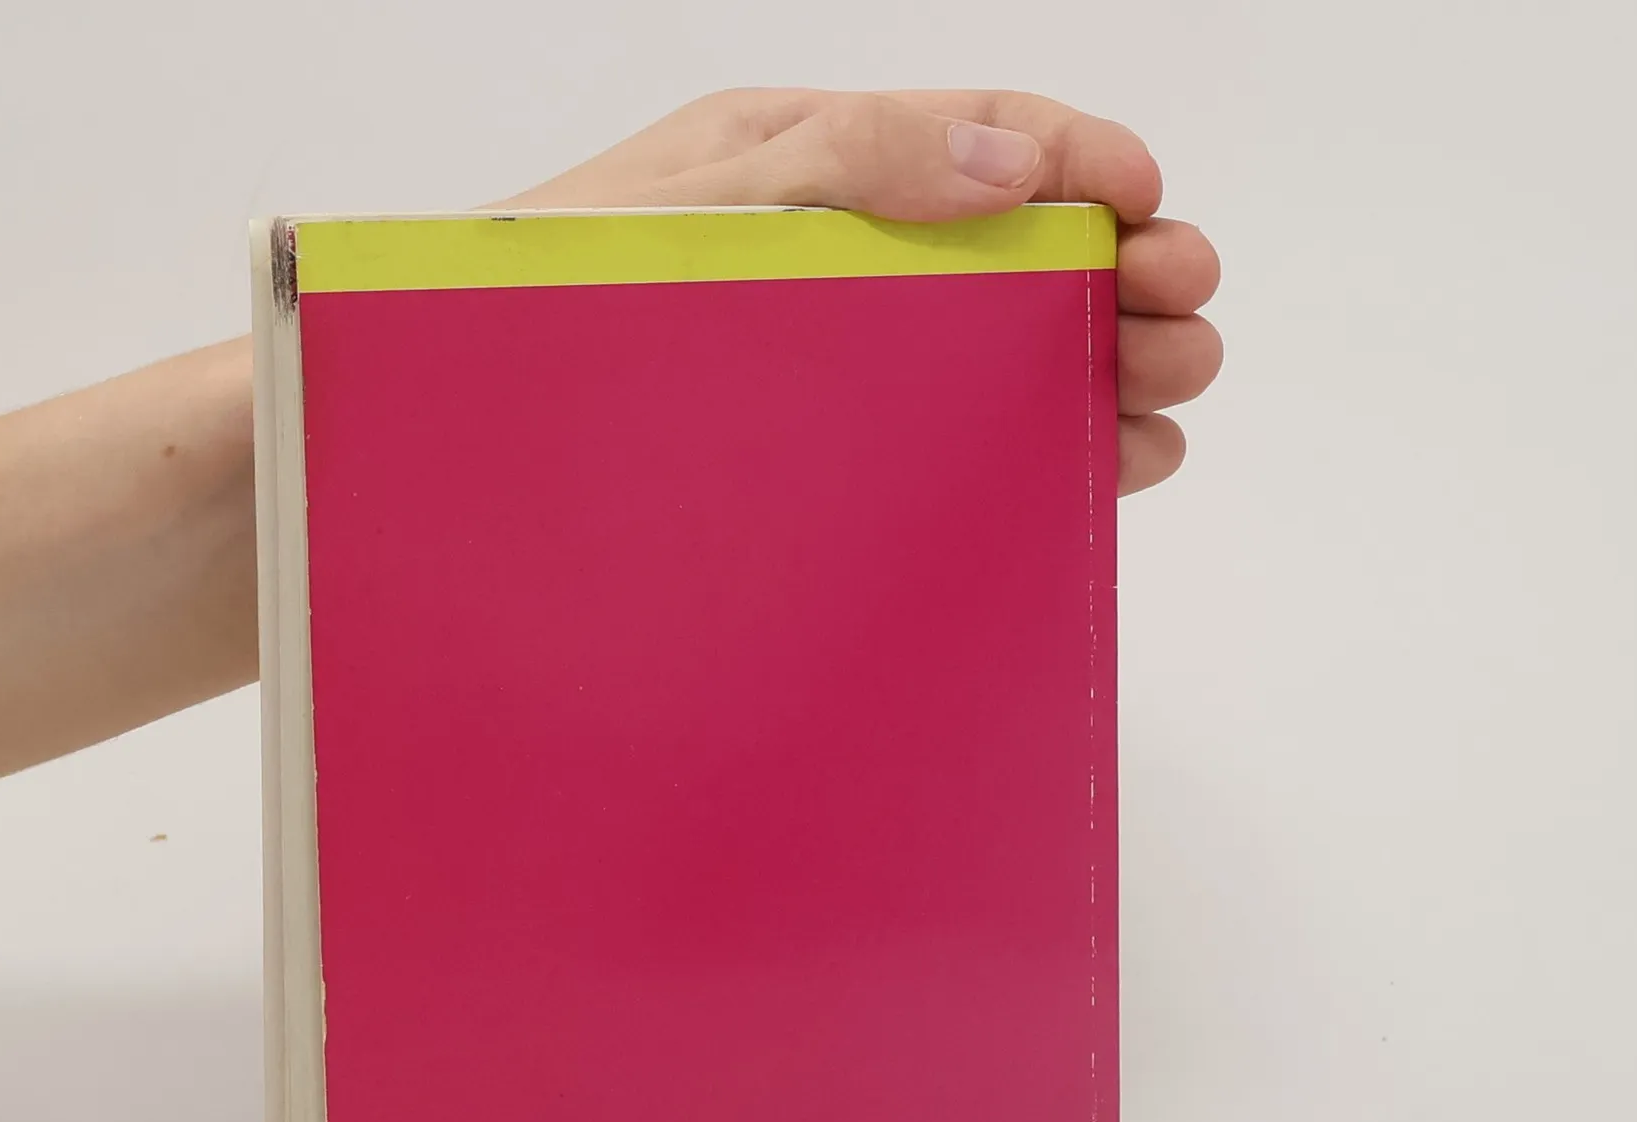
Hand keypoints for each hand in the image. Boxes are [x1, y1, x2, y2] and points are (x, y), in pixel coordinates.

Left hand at [503, 90, 1220, 495]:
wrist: (451, 450)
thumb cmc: (548, 308)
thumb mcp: (700, 202)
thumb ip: (853, 163)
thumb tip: (1019, 163)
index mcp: (806, 168)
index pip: (976, 140)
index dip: (1083, 161)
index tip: (1152, 206)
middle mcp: (837, 264)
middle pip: (1015, 254)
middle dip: (1118, 279)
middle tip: (1186, 325)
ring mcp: (837, 367)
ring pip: (1000, 356)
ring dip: (1098, 371)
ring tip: (1165, 402)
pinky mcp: (827, 462)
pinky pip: (953, 447)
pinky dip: (1038, 452)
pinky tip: (1098, 466)